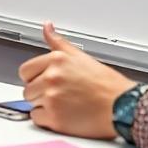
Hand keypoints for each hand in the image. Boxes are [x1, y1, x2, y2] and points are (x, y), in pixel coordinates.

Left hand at [18, 22, 134, 139]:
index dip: (34, 78)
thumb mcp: (81, 56)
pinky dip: (47, 120)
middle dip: (40, 93)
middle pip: (27, 89)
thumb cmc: (106, 84)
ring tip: (64, 104)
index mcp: (56, 60)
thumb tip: (47, 27)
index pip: (25, 70)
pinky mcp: (55, 118)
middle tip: (60, 95)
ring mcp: (52, 97)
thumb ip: (58, 42)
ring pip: (31, 104)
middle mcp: (51, 77)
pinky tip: (63, 115)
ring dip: (44, 106)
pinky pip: (37, 119)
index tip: (44, 82)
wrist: (122, 106)